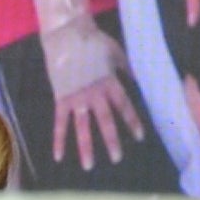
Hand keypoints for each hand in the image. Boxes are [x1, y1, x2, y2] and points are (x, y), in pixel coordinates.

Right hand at [41, 12, 142, 170]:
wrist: (67, 33)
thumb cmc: (93, 40)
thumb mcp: (116, 52)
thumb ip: (126, 68)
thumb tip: (139, 80)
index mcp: (109, 81)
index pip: (124, 105)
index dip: (132, 120)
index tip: (140, 136)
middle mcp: (94, 92)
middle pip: (105, 120)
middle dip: (111, 140)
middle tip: (117, 158)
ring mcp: (76, 97)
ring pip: (82, 126)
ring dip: (86, 147)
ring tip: (89, 165)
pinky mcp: (61, 98)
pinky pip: (59, 123)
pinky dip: (58, 139)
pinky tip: (59, 156)